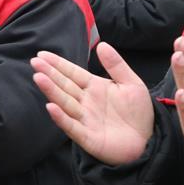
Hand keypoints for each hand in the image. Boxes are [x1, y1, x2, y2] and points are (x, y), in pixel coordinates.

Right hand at [31, 42, 152, 165]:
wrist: (149, 140)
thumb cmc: (139, 112)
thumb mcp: (131, 83)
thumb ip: (116, 65)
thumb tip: (101, 44)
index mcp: (95, 87)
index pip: (72, 73)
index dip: (58, 64)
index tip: (42, 54)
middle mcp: (86, 102)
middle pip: (64, 86)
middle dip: (49, 74)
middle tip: (34, 62)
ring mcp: (85, 119)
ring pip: (65, 103)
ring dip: (51, 91)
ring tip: (39, 78)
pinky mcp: (88, 137)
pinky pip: (72, 126)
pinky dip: (61, 117)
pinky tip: (51, 106)